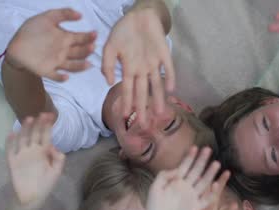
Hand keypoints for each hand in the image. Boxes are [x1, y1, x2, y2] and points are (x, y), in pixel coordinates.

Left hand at [5, 8, 96, 81]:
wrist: (16, 45)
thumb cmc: (31, 31)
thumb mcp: (46, 18)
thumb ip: (63, 14)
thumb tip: (80, 14)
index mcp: (65, 39)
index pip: (80, 39)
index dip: (88, 37)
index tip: (94, 34)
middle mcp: (63, 52)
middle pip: (79, 53)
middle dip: (86, 50)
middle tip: (92, 47)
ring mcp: (56, 62)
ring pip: (72, 66)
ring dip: (80, 66)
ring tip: (87, 64)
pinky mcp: (47, 71)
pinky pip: (56, 76)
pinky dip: (61, 78)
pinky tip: (66, 76)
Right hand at [5, 113, 64, 209]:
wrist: (32, 198)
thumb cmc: (45, 184)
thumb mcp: (56, 171)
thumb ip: (58, 159)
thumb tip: (53, 146)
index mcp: (43, 152)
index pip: (45, 136)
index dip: (47, 126)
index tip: (50, 115)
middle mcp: (32, 150)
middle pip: (34, 134)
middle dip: (38, 124)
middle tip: (41, 114)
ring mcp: (22, 155)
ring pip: (22, 139)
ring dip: (25, 129)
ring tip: (28, 119)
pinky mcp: (12, 162)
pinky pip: (10, 150)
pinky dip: (10, 142)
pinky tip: (12, 134)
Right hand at [102, 3, 174, 127]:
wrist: (138, 15)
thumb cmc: (123, 31)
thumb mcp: (109, 46)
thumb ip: (107, 64)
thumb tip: (108, 82)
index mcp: (129, 69)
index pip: (127, 90)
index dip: (126, 103)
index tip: (124, 117)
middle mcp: (142, 70)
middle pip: (142, 93)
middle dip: (142, 109)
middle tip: (143, 125)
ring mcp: (154, 63)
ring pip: (157, 85)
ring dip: (158, 99)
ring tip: (159, 113)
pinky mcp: (164, 54)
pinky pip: (168, 68)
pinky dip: (170, 78)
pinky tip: (171, 89)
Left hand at [145, 146, 225, 209]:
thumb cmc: (154, 206)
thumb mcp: (155, 188)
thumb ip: (164, 176)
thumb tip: (177, 169)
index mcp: (176, 181)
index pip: (185, 166)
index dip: (189, 157)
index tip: (195, 147)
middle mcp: (186, 187)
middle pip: (196, 171)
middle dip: (202, 160)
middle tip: (208, 149)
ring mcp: (192, 197)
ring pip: (204, 182)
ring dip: (210, 173)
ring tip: (216, 163)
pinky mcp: (196, 208)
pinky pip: (206, 199)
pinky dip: (212, 192)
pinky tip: (215, 184)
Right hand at [184, 172, 236, 209]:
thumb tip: (236, 205)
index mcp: (211, 199)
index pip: (218, 188)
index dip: (222, 180)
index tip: (228, 171)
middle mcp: (203, 196)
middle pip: (207, 182)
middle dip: (210, 172)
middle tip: (214, 163)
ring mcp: (194, 198)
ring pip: (197, 185)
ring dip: (199, 177)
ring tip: (201, 170)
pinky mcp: (187, 203)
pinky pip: (186, 195)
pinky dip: (186, 188)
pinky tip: (186, 181)